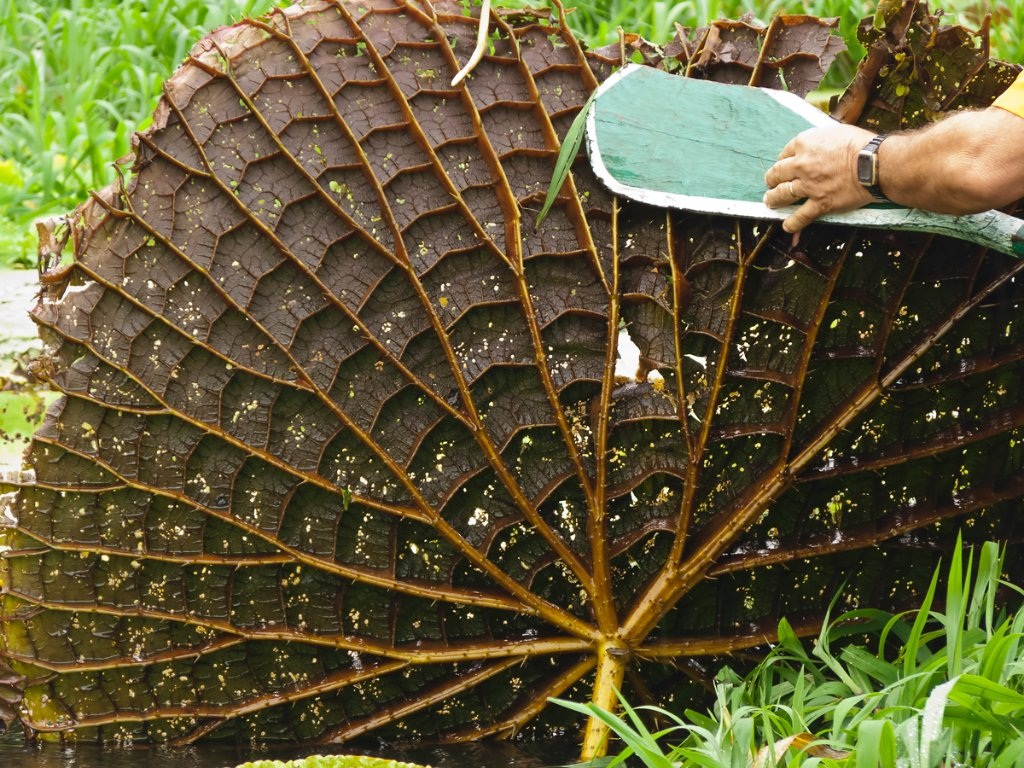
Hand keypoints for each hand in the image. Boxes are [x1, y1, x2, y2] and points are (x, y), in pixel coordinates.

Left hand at [763, 123, 878, 232]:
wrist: (874, 163)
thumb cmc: (861, 144)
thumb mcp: (835, 132)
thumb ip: (820, 141)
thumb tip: (817, 147)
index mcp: (804, 144)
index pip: (784, 154)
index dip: (782, 161)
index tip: (783, 165)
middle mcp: (801, 164)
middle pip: (777, 174)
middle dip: (771, 179)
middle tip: (770, 183)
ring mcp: (808, 186)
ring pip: (782, 194)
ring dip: (774, 199)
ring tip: (770, 202)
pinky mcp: (820, 203)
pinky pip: (800, 216)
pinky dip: (792, 223)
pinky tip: (787, 225)